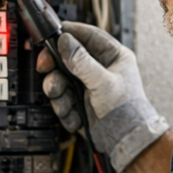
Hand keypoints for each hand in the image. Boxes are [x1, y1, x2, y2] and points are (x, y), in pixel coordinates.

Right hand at [37, 22, 169, 172]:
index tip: (51, 33)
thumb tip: (66, 41)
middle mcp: (99, 68)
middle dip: (55, 65)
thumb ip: (83, 62)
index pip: (88, 36)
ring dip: (57, 89)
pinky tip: (73, 113)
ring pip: (60, 77)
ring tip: (64, 100)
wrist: (124, 139)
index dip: (69, 33)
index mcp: (113, 57)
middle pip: (67, 56)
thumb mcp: (103, 83)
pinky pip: (61, 97)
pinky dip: (64, 107)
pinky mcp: (79, 99)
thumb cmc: (127, 111)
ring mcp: (87, 84)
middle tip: (45, 67)